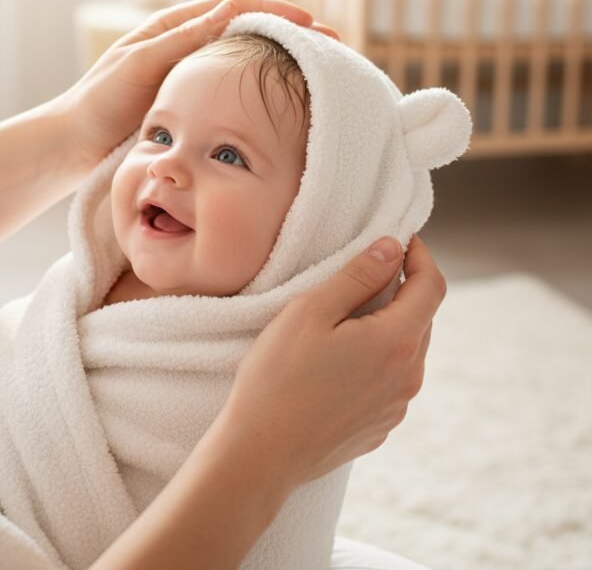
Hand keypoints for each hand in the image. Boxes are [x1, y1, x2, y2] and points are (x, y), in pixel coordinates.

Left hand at [49, 0, 337, 175]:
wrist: (74, 143)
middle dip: (288, 34)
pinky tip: (279, 98)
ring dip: (279, 60)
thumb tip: (228, 11)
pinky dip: (259, 86)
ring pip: (244, 59)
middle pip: (247, 30)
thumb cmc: (99, 101)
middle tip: (329, 44)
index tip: (309, 22)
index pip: (234, 7)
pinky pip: (232, 87)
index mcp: (173, 26)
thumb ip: (182, 40)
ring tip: (316, 70)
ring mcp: (191, 73)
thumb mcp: (139, 65)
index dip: (274, 11)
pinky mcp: (191, 101)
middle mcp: (186, 44)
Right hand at [220, 235, 444, 490]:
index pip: (432, 286)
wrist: (260, 453)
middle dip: (402, 288)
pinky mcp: (380, 427)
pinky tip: (339, 361)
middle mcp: (409, 377)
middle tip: (365, 272)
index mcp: (397, 342)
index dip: (421, 256)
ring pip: (407, 350)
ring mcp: (396, 407)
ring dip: (389, 325)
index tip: (399, 239)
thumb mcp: (311, 310)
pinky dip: (378, 358)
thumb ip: (358, 275)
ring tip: (347, 317)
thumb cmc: (278, 376)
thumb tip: (392, 248)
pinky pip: (391, 380)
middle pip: (422, 318)